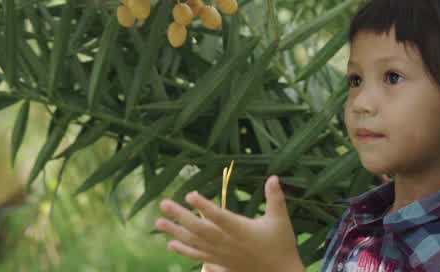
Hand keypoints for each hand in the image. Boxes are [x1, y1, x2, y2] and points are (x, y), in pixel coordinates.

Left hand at [155, 176, 304, 271]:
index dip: (204, 206)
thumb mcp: (280, 220)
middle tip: (163, 204)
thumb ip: (275, 199)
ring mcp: (222, 255)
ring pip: (195, 243)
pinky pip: (199, 257)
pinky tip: (171, 244)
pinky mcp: (220, 264)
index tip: (189, 194)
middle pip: (200, 229)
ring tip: (158, 223)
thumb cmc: (281, 245)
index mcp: (241, 230)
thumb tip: (273, 177)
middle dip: (180, 216)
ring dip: (175, 232)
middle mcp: (227, 243)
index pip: (219, 216)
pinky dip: (184, 250)